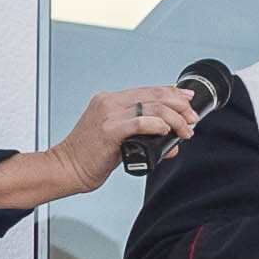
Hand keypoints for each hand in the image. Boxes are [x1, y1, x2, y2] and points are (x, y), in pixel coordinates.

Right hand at [49, 81, 198, 195]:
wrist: (66, 169)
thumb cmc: (89, 157)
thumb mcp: (121, 142)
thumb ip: (145, 138)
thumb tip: (172, 144)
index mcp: (110, 100)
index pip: (148, 90)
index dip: (172, 92)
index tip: (188, 99)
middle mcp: (108, 102)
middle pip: (153, 95)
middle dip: (179, 106)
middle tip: (191, 120)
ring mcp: (107, 114)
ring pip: (151, 107)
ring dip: (175, 119)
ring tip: (184, 131)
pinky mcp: (108, 130)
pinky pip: (139, 122)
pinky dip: (157, 125)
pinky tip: (166, 131)